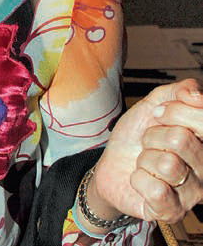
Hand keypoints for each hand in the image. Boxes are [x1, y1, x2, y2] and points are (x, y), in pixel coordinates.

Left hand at [91, 79, 202, 222]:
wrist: (111, 163)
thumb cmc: (136, 135)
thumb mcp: (152, 105)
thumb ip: (176, 92)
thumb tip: (196, 94)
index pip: (202, 120)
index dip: (173, 111)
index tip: (158, 114)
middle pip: (181, 139)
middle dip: (153, 135)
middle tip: (148, 142)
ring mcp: (193, 194)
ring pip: (167, 164)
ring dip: (144, 158)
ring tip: (144, 162)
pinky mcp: (173, 212)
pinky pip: (157, 190)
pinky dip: (139, 179)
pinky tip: (141, 180)